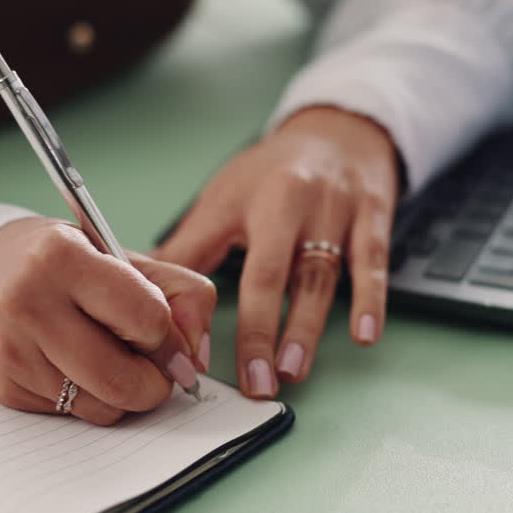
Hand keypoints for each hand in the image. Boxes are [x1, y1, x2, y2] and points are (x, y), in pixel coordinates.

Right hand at [0, 217, 214, 424]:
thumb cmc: (59, 263)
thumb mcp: (119, 254)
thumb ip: (179, 292)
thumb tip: (196, 358)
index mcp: (60, 257)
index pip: (147, 319)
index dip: (166, 335)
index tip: (160, 333)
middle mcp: (27, 303)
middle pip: (125, 380)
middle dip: (154, 382)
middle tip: (152, 366)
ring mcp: (10, 351)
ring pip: (102, 407)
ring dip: (121, 393)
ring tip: (109, 359)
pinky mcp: (3, 388)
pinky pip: (71, 415)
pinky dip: (86, 398)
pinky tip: (72, 366)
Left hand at [155, 106, 400, 397]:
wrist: (339, 130)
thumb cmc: (273, 173)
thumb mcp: (224, 199)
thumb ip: (189, 246)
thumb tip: (139, 284)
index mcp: (252, 201)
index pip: (227, 262)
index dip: (211, 311)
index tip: (200, 358)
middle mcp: (294, 204)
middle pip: (276, 274)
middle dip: (263, 332)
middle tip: (257, 381)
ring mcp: (336, 211)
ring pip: (322, 275)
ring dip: (307, 327)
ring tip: (294, 370)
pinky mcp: (373, 218)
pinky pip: (373, 263)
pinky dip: (370, 300)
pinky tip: (365, 334)